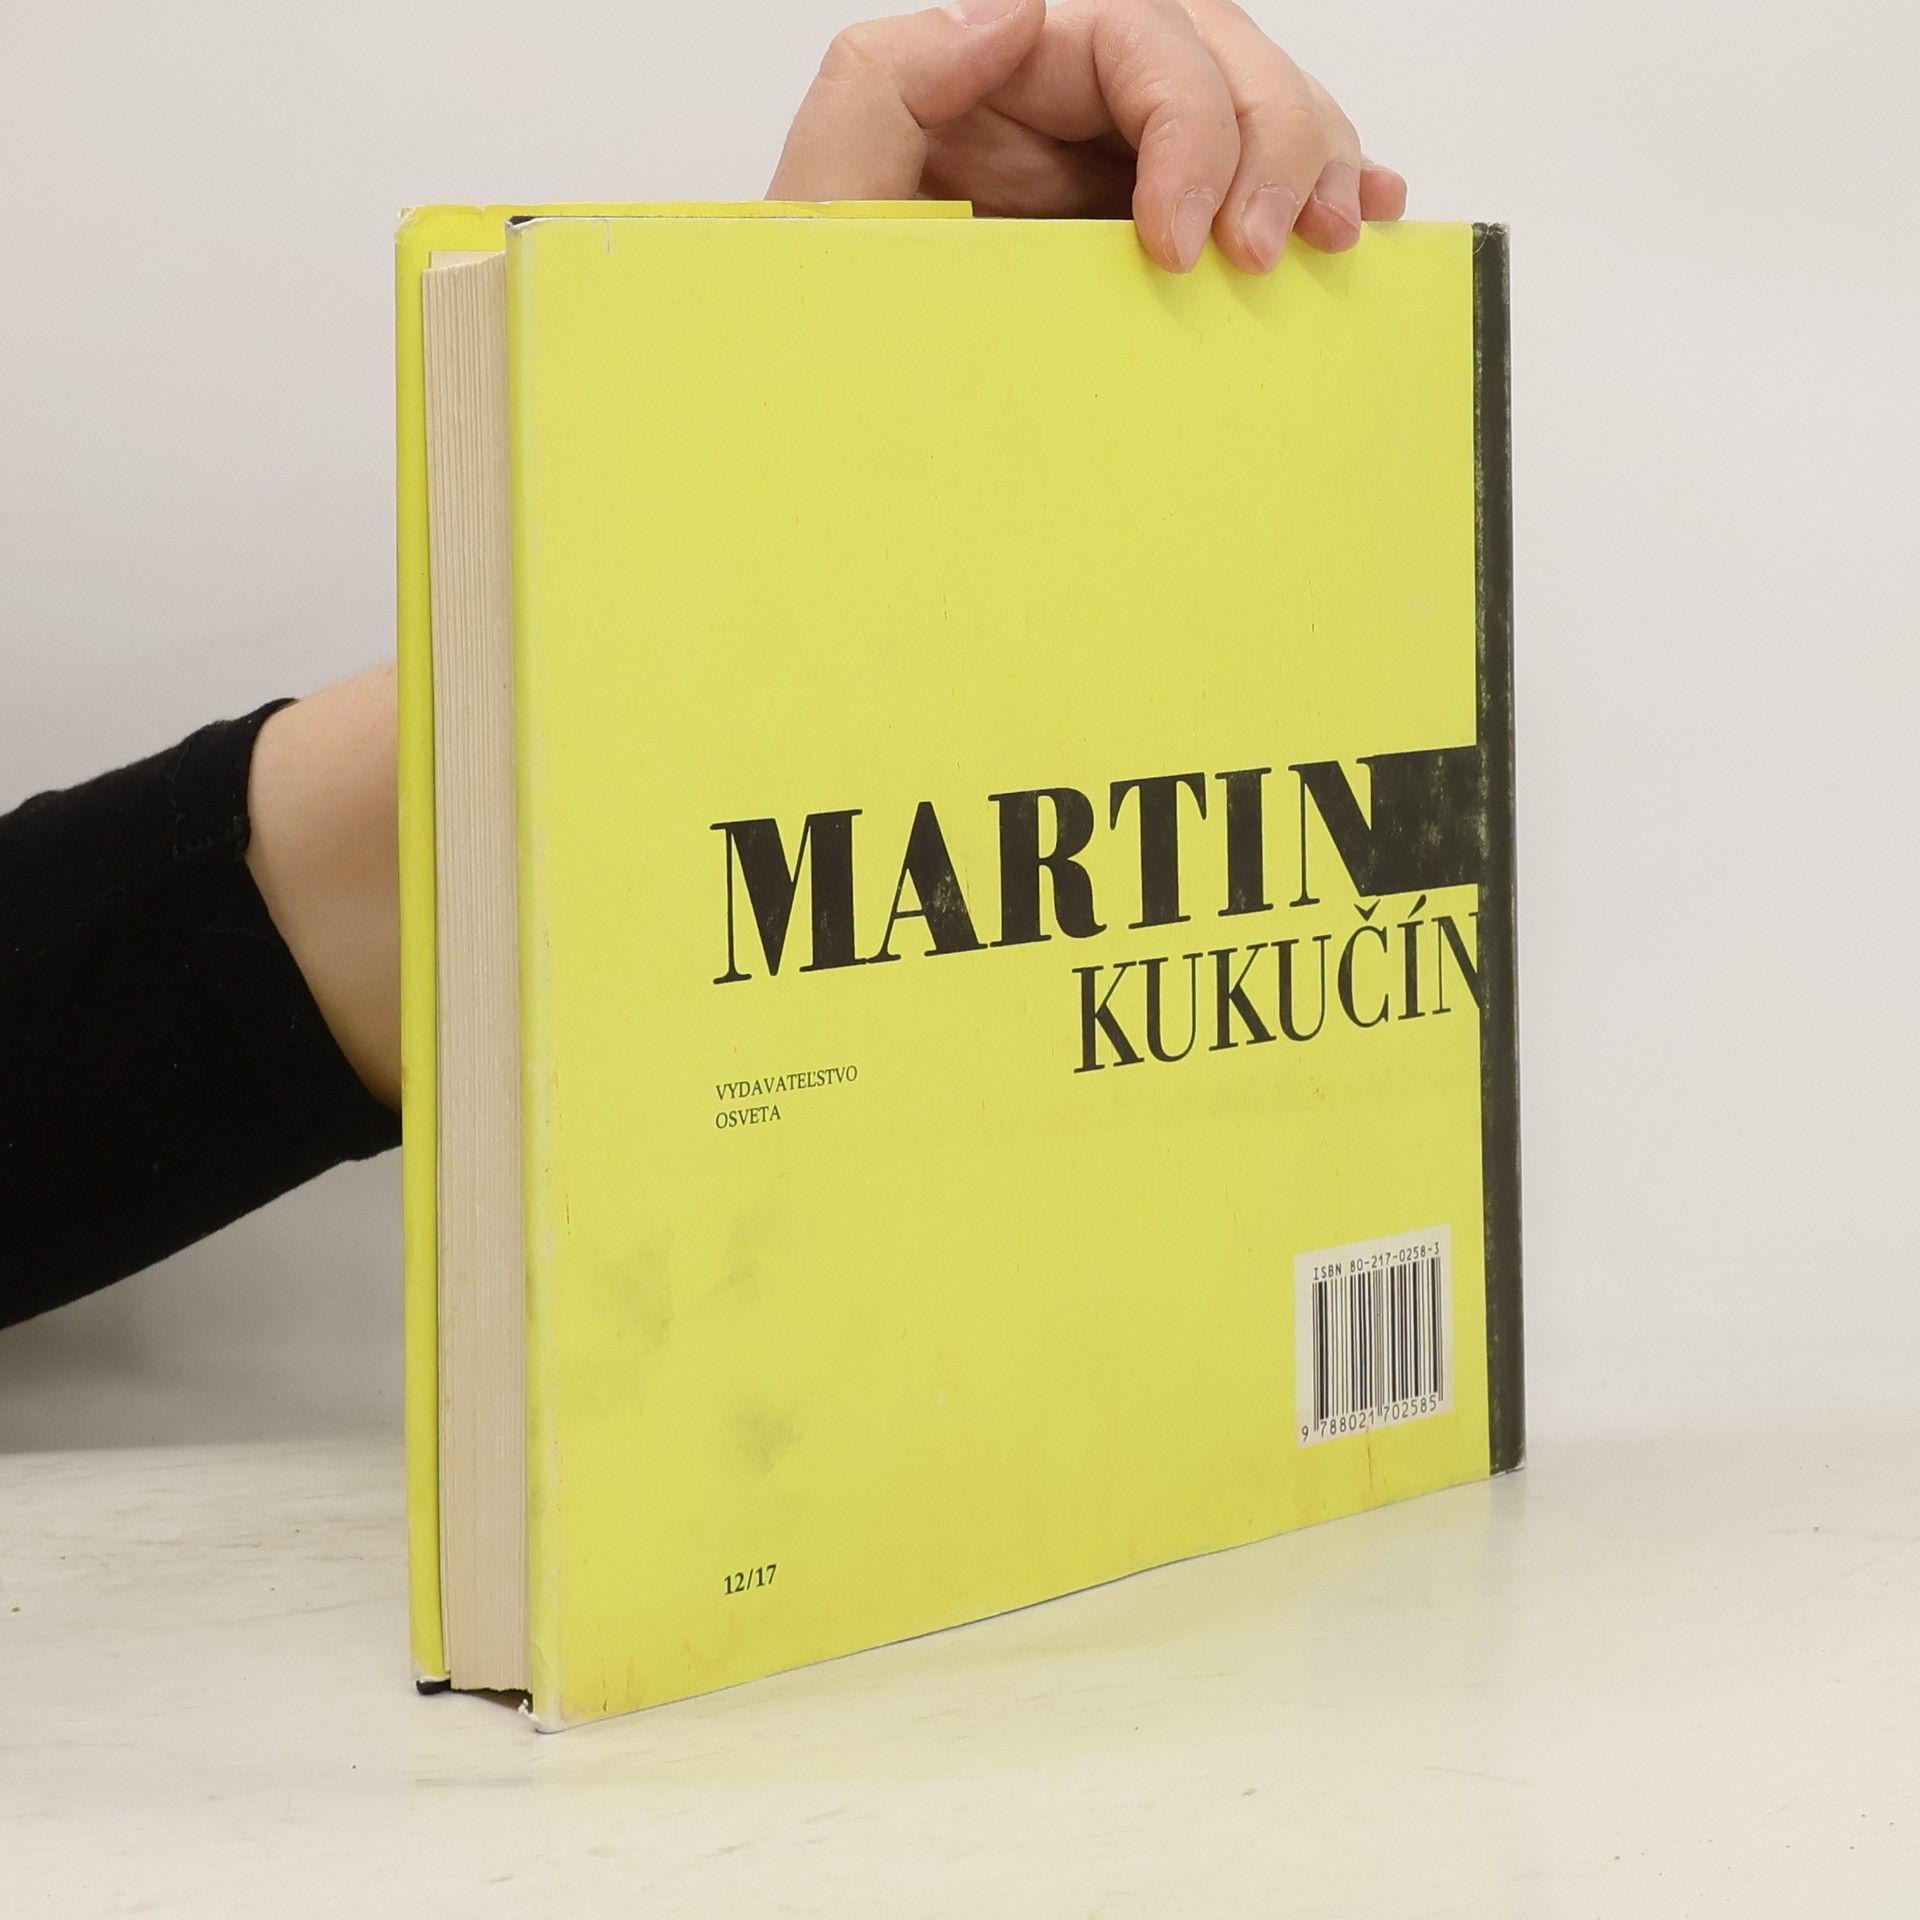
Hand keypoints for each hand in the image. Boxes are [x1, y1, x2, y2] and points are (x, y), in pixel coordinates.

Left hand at [769, 0, 1406, 272]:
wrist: (826, 412)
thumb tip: (1009, 12)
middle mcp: (1067, 102)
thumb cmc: (812, 312)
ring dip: (1314, 161)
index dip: (1185, 124)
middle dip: (1269, 143)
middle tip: (1264, 255)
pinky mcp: (1139, 233)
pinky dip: (1319, 188)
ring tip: (1328, 242)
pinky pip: (1247, 183)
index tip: (1176, 240)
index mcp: (1000, 71)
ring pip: (1255, 110)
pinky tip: (1360, 217)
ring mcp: (1111, 165)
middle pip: (1218, 58)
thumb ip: (889, 84)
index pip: (1135, 38)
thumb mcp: (822, 194)